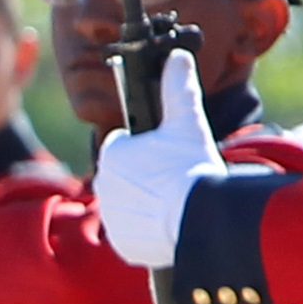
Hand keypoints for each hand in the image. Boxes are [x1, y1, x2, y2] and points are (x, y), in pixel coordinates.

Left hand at [93, 49, 227, 269]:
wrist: (198, 220)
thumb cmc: (191, 167)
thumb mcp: (186, 122)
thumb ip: (178, 88)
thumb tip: (178, 57)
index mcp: (113, 155)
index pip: (122, 146)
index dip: (143, 148)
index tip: (162, 154)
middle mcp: (103, 187)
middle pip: (124, 177)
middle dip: (142, 177)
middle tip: (171, 178)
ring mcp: (112, 219)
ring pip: (127, 206)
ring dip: (143, 204)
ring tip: (172, 202)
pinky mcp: (122, 246)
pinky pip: (132, 235)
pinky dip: (145, 232)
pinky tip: (167, 224)